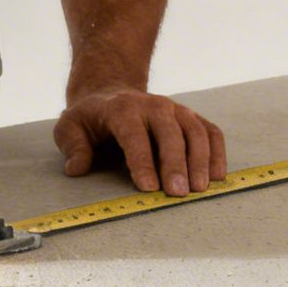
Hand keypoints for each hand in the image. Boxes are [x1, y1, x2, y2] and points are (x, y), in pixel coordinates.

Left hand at [54, 89, 226, 196]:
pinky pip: (210, 132)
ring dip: (200, 160)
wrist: (112, 92)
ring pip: (195, 132)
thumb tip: (77, 168)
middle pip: (170, 134)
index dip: (142, 161)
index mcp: (122, 109)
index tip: (148, 187)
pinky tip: (217, 176)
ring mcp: (176, 110)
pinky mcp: (191, 117)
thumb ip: (71, 146)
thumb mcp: (70, 127)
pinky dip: (217, 153)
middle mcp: (153, 105)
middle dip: (175, 164)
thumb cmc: (91, 119)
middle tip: (178, 193)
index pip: (135, 135)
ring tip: (200, 189)